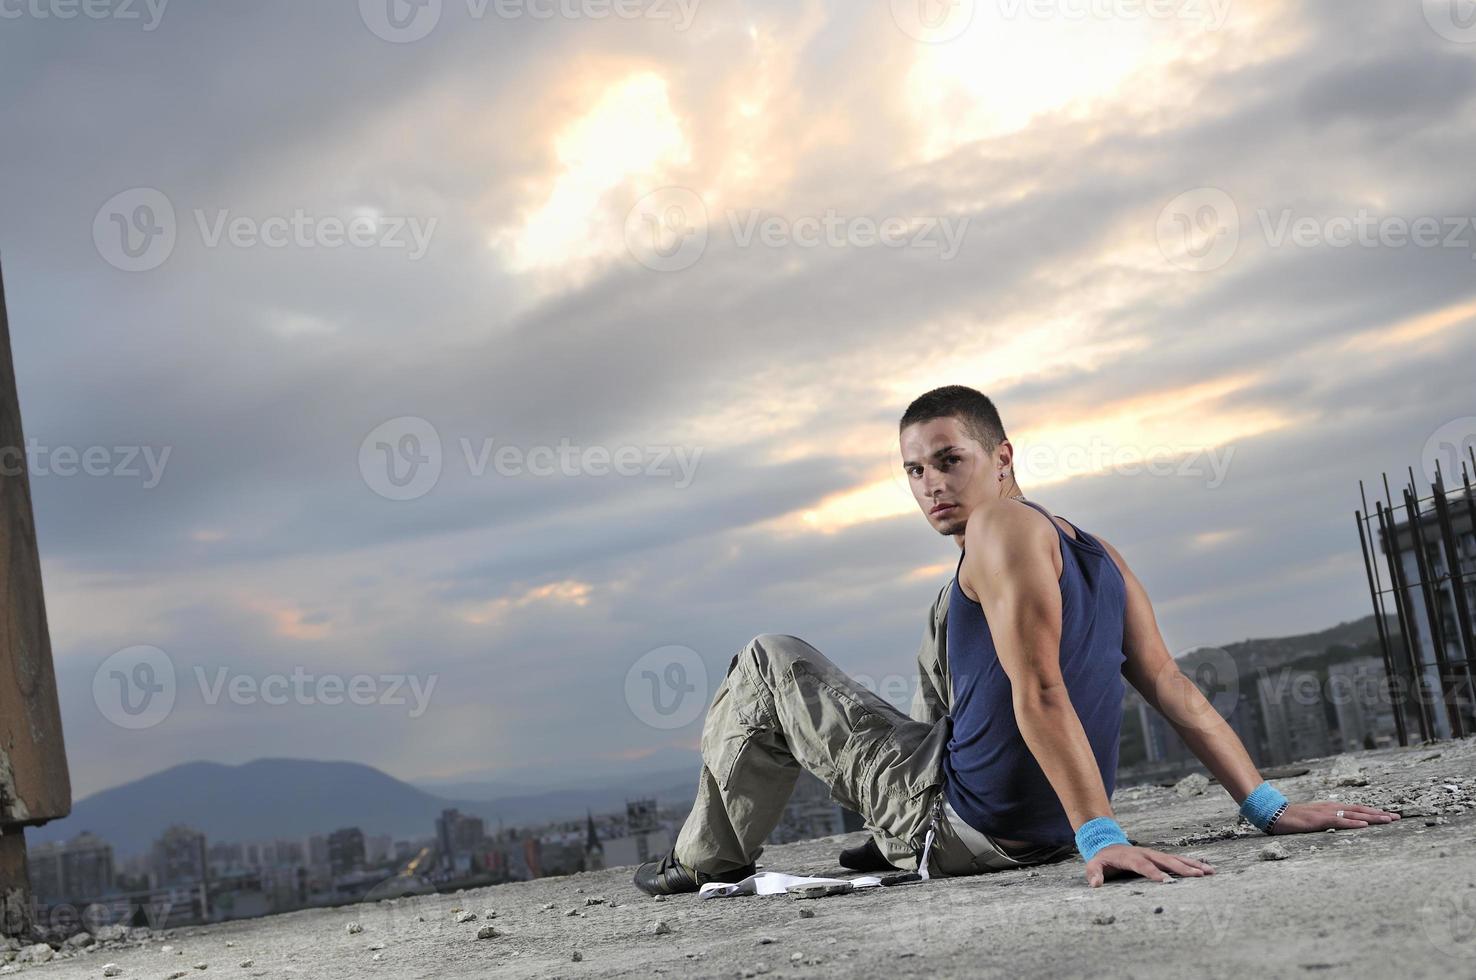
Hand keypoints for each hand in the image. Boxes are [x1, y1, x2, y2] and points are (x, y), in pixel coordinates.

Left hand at [1084, 844, 1215, 886]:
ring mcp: (1154, 854)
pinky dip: (1191, 863)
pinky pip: (1177, 859)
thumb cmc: (1102, 859)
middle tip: (1199, 876)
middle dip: (1182, 868)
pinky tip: (1206, 868)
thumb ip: (1094, 874)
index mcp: (1131, 857)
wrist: (1107, 843)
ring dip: (1192, 865)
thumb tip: (1095, 885)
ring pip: (1176, 859)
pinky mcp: (1160, 856)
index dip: (1154, 873)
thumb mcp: (1093, 865)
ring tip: (1209, 872)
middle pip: (1166, 861)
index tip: (1167, 882)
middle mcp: (1146, 853)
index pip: (1143, 866)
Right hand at [1268, 801, 1399, 833]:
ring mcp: (1326, 813)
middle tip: (1397, 818)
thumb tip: (1340, 825)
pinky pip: (1339, 821)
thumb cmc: (1293, 818)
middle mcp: (1332, 807)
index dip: (1373, 812)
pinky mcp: (1319, 820)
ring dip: (1372, 817)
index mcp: (1331, 807)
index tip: (1388, 816)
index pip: (1357, 809)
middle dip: (1379, 814)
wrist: (1274, 814)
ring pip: (1354, 814)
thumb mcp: (1314, 819)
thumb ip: (1327, 820)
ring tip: (1388, 820)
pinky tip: (1364, 825)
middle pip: (1360, 810)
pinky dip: (1353, 823)